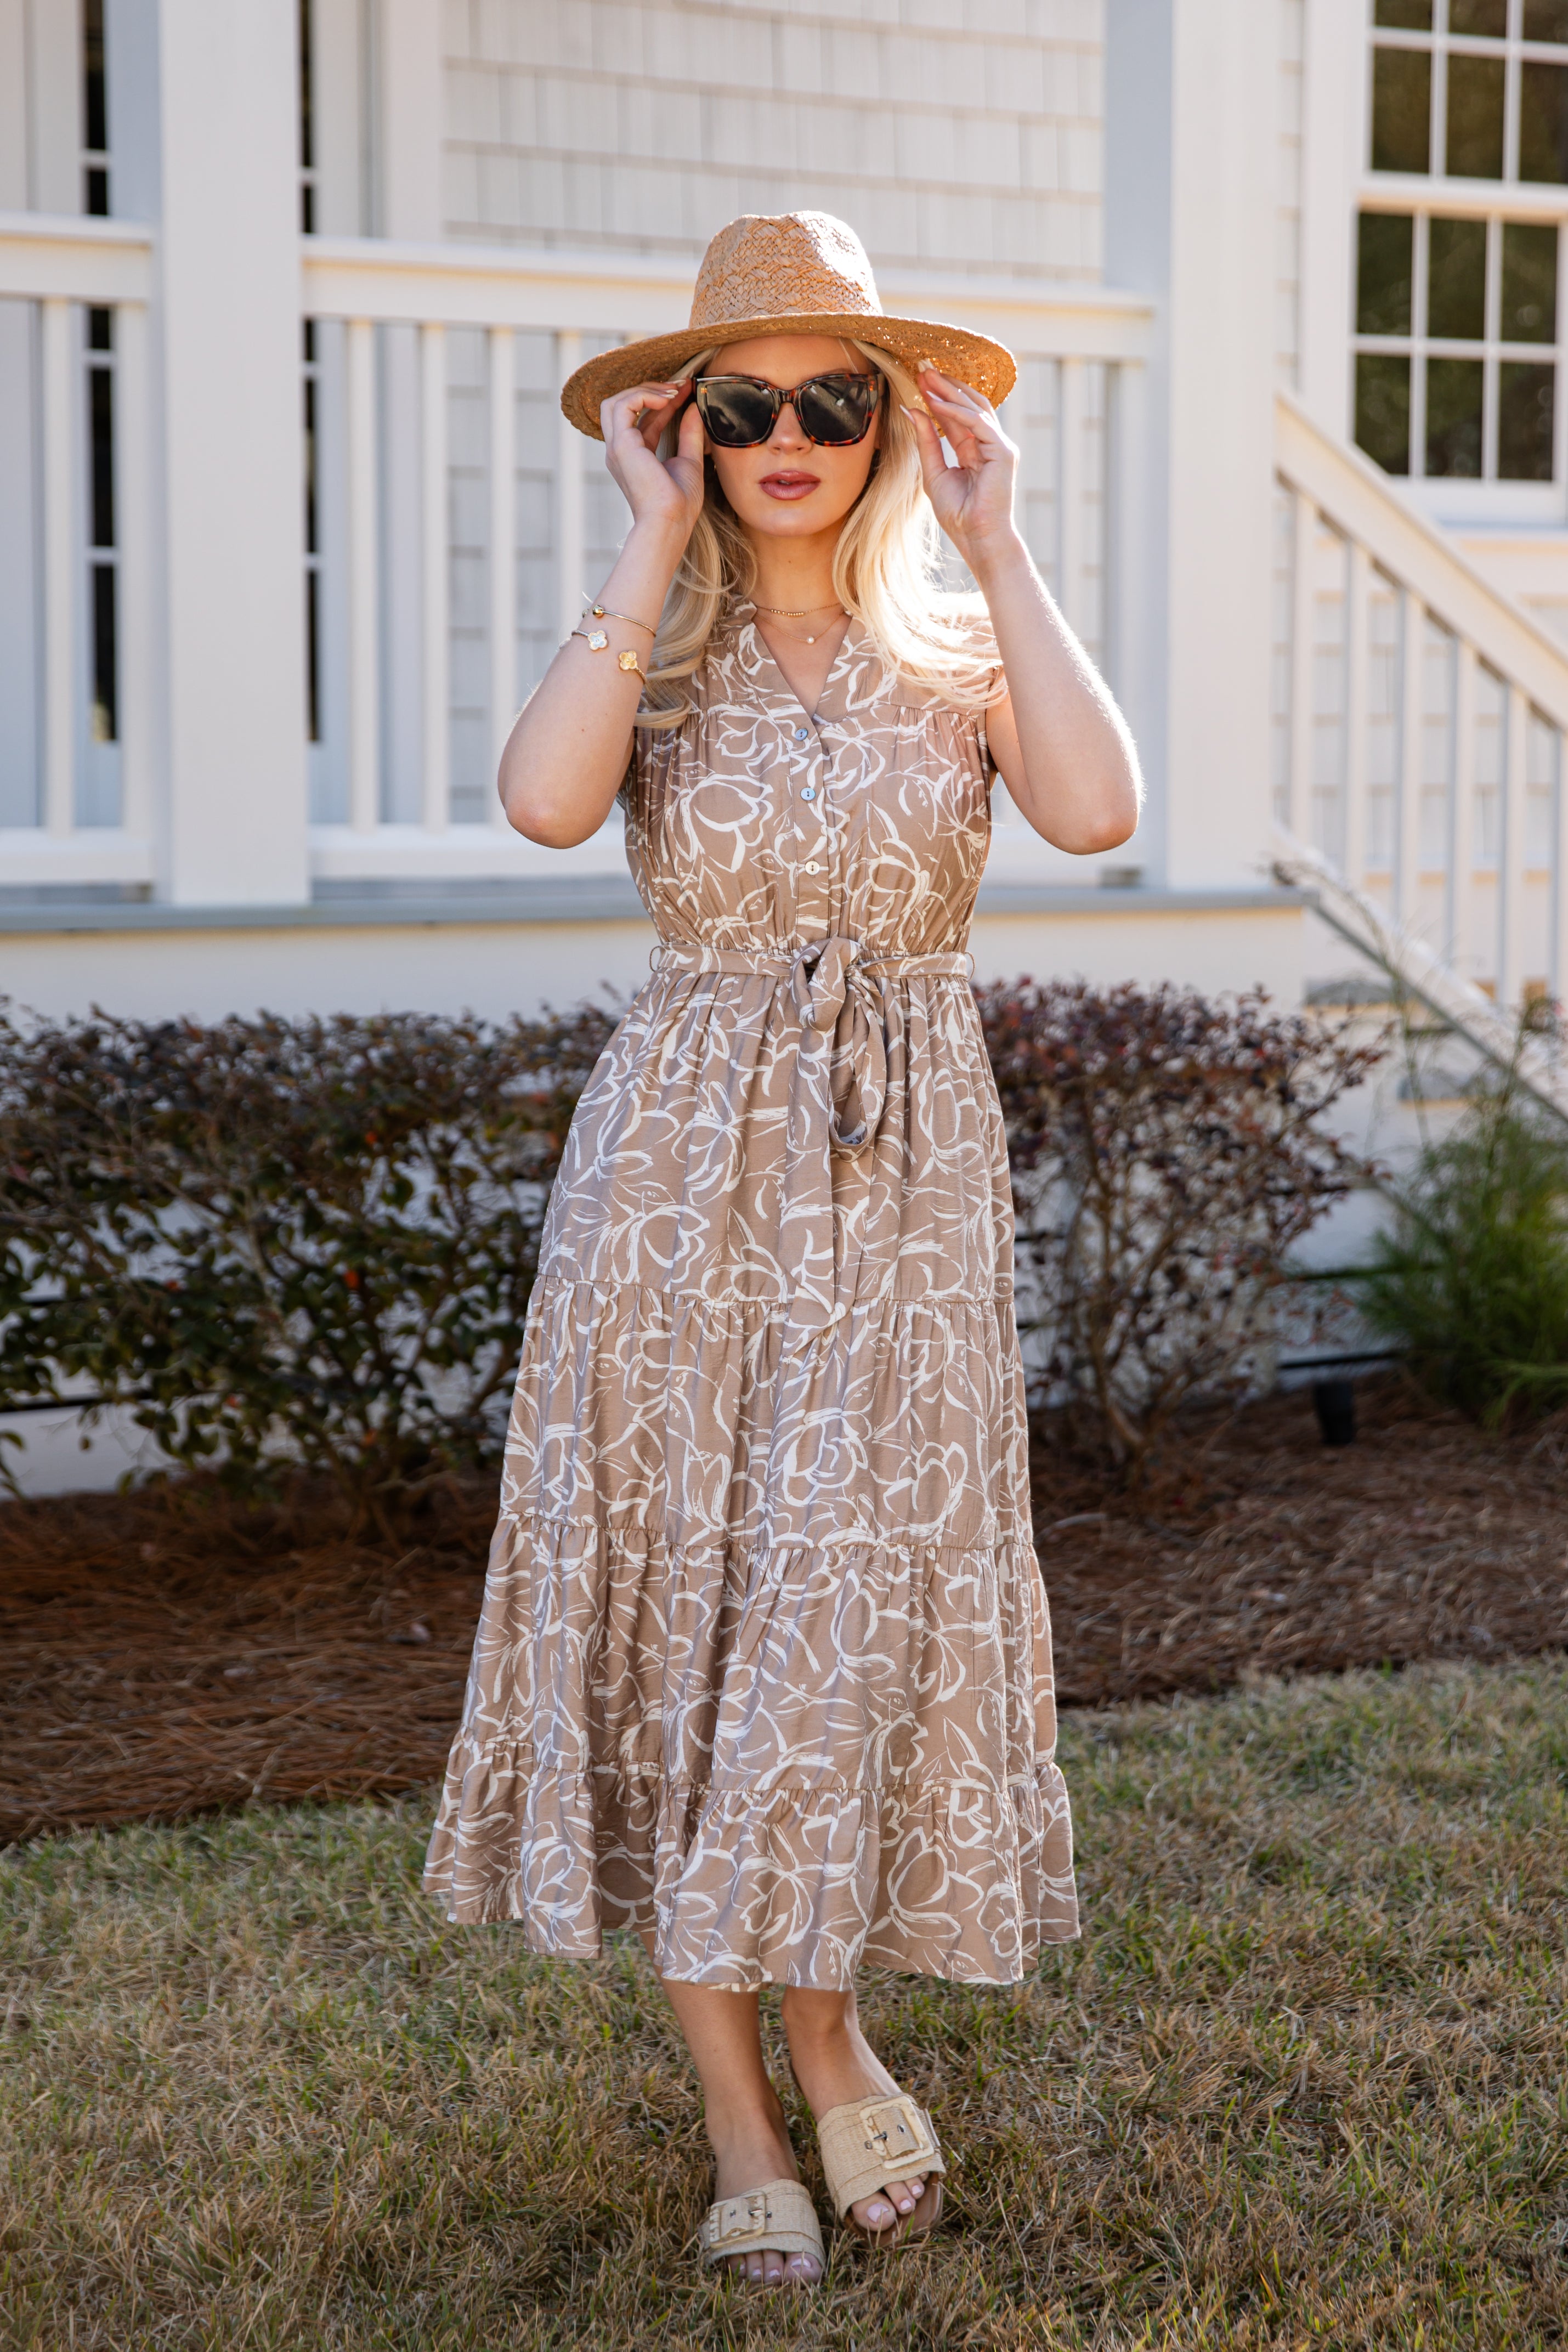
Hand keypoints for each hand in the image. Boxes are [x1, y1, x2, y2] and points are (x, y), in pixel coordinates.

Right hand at [601, 380, 706, 542]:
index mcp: (634, 456)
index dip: (663, 400)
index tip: (686, 389)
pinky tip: (667, 400)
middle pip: (622, 405)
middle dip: (649, 390)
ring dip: (644, 390)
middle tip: (679, 386)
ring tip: (672, 392)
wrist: (670, 522)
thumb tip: (695, 408)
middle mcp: (621, 450)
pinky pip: (623, 406)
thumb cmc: (680, 504)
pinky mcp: (621, 445)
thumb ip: (690, 434)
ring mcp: (617, 447)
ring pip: (616, 402)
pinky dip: (644, 396)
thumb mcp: (690, 461)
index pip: (643, 418)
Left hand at [907, 366, 1020, 569]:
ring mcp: (999, 447)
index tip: (919, 378)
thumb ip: (926, 442)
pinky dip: (956, 413)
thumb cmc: (959, 515)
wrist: (977, 539)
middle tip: (923, 366)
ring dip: (950, 391)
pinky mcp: (1003, 453)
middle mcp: (990, 445)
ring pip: (976, 409)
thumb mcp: (933, 474)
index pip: (957, 416)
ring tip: (928, 376)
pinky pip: (978, 425)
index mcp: (975, 450)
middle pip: (969, 405)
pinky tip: (936, 403)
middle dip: (945, 385)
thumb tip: (911, 410)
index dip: (939, 397)